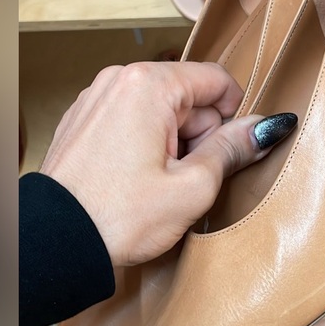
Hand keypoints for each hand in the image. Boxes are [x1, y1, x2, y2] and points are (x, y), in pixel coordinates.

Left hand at [40, 61, 295, 266]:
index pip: (217, 80)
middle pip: (189, 97)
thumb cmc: (120, 217)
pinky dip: (148, 145)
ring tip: (161, 183)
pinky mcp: (86, 119)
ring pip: (163, 111)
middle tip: (187, 178)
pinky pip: (135, 120)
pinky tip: (139, 178)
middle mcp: (119, 80)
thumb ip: (234, 148)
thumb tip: (268, 126)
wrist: (56, 245)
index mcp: (148, 85)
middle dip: (199, 137)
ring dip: (175, 144)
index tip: (230, 149)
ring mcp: (98, 98)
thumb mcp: (193, 186)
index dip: (234, 115)